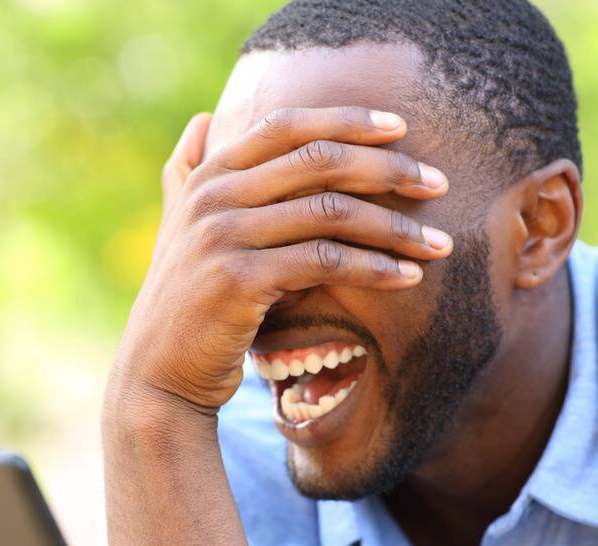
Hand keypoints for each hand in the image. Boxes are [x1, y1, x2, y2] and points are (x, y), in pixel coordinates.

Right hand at [106, 106, 452, 419]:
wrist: (159, 372)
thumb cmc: (186, 301)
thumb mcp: (179, 227)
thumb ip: (187, 173)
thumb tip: (202, 120)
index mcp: (208, 176)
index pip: (286, 125)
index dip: (347, 119)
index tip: (402, 128)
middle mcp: (212, 197)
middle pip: (318, 161)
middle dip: (387, 169)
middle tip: (437, 184)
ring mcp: (222, 236)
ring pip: (330, 212)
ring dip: (394, 227)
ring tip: (438, 243)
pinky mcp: (239, 279)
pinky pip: (325, 262)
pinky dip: (374, 267)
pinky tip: (407, 278)